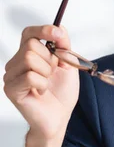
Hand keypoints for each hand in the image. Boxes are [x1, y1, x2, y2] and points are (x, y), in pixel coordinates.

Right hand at [3, 25, 79, 140]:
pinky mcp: (11, 89)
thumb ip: (63, 46)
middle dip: (50, 59)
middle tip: (52, 74)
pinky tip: (41, 91)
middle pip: (31, 45)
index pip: (29, 33)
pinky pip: (30, 76)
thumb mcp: (68, 66)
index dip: (42, 30)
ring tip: (47, 84)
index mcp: (29, 55)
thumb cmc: (61, 94)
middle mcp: (16, 63)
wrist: (59, 118)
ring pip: (30, 59)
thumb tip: (59, 28)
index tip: (57, 33)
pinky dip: (42, 84)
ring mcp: (11, 76)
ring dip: (46, 73)